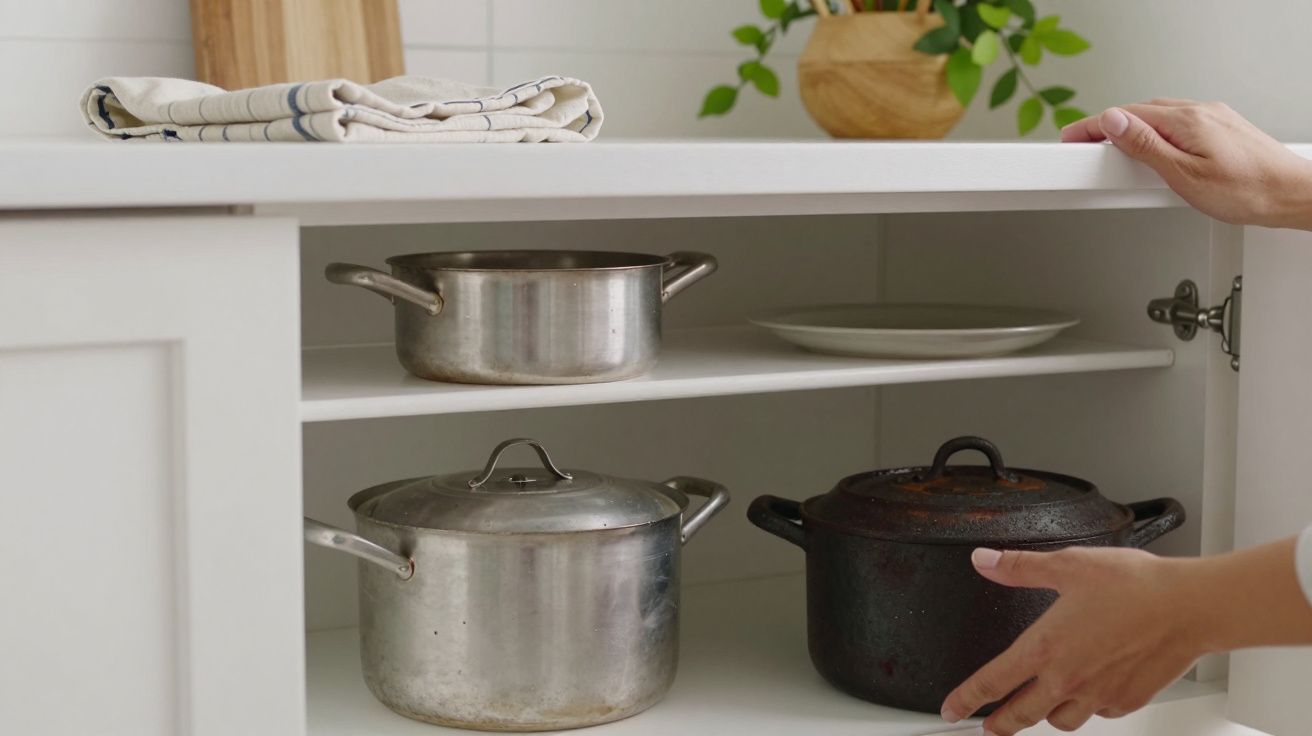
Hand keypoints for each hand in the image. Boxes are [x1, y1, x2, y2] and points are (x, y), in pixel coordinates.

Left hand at [939, 546, 1205, 734]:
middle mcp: (1068, 679)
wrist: (1189, 607)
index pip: (991, 681)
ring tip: (1038, 707)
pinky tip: (1087, 692)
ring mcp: (1098, 695)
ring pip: (1060, 720)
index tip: (951, 709)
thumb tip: (984, 560)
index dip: (965, 698)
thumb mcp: (1067, 565)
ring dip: (1044, 716)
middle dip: (998, 724)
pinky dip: (1087, 707)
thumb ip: (1019, 567)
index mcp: (1044, 648)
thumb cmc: (1134, 585)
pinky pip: (1097, 714)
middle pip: (1021, 715)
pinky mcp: (1127, 700)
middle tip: (986, 725)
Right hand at [1061, 100, 1311, 229]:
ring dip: (1132, 131)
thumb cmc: (1247, 191)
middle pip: (1141, 112)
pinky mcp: (1222, 129)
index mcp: (1187, 121)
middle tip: (1085, 147)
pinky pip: (1179, 124)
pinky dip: (1157, 134)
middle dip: (1108, 128)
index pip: (1125, 116)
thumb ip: (1145, 146)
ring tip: (1114, 154)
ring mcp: (1213, 118)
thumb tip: (1113, 122)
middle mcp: (1201, 112)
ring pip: (1159, 118)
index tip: (1071, 138)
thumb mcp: (1183, 175)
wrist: (1292, 195)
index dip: (1092, 127)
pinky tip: (1154, 153)